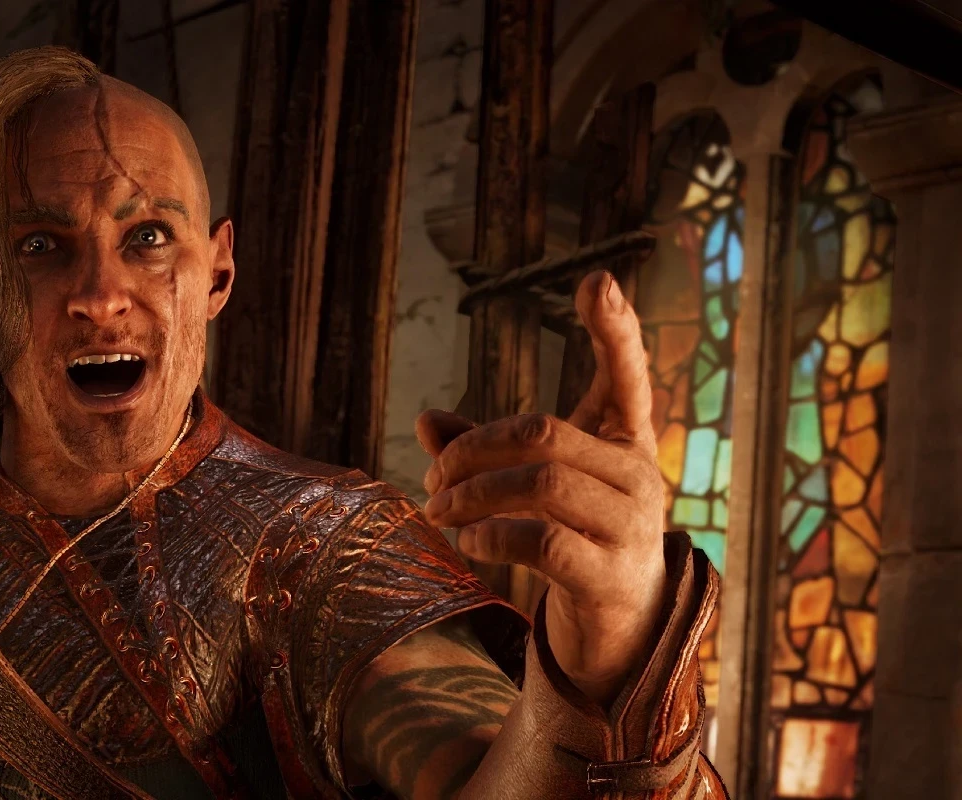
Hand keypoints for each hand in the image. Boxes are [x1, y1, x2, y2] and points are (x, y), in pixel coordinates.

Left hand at [418, 271, 666, 702]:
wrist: (619, 624)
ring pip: (541, 483)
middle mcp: (638, 474)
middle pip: (543, 433)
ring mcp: (632, 526)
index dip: (615, 330)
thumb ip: (483, 450)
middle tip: (432, 471)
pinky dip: (490, 535)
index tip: (598, 281)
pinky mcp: (610, 575)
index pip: (625, 376)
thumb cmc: (574, 534)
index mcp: (624, 440)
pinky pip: (541, 540)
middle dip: (473, 448)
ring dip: (470, 494)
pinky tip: (466, 541)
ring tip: (436, 508)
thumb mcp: (531, 485)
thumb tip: (425, 419)